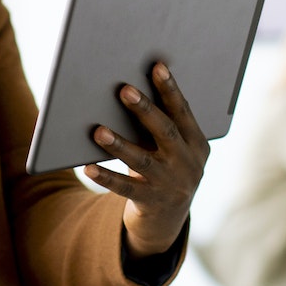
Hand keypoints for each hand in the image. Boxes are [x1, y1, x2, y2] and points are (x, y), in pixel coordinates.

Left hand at [86, 63, 209, 259]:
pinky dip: (106, 177)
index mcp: (198, 144)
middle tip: (125, 90)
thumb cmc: (165, 167)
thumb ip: (160, 125)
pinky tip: (87, 166)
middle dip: (145, 110)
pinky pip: (124, 188)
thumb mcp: (173, 148)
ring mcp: (170, 185)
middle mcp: (187, 164)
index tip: (157, 67)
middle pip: (165, 132)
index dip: (171, 90)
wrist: (169, 218)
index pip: (183, 112)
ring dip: (119, 144)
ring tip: (98, 130)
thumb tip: (129, 91)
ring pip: (142, 161)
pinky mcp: (150, 202)